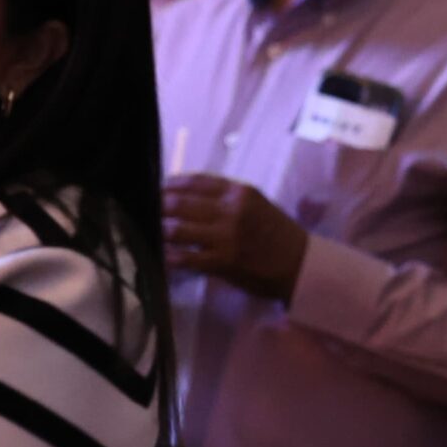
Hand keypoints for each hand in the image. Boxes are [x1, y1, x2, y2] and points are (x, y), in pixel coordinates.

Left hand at [162, 173, 310, 301]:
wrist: (300, 264)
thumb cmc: (277, 233)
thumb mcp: (256, 204)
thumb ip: (226, 198)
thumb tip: (188, 195)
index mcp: (239, 192)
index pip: (195, 182)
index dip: (171, 184)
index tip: (158, 187)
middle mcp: (230, 210)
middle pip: (180, 203)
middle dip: (158, 206)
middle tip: (146, 209)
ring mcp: (225, 237)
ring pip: (177, 229)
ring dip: (160, 230)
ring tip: (150, 231)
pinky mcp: (222, 261)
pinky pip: (185, 258)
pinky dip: (168, 256)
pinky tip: (160, 256)